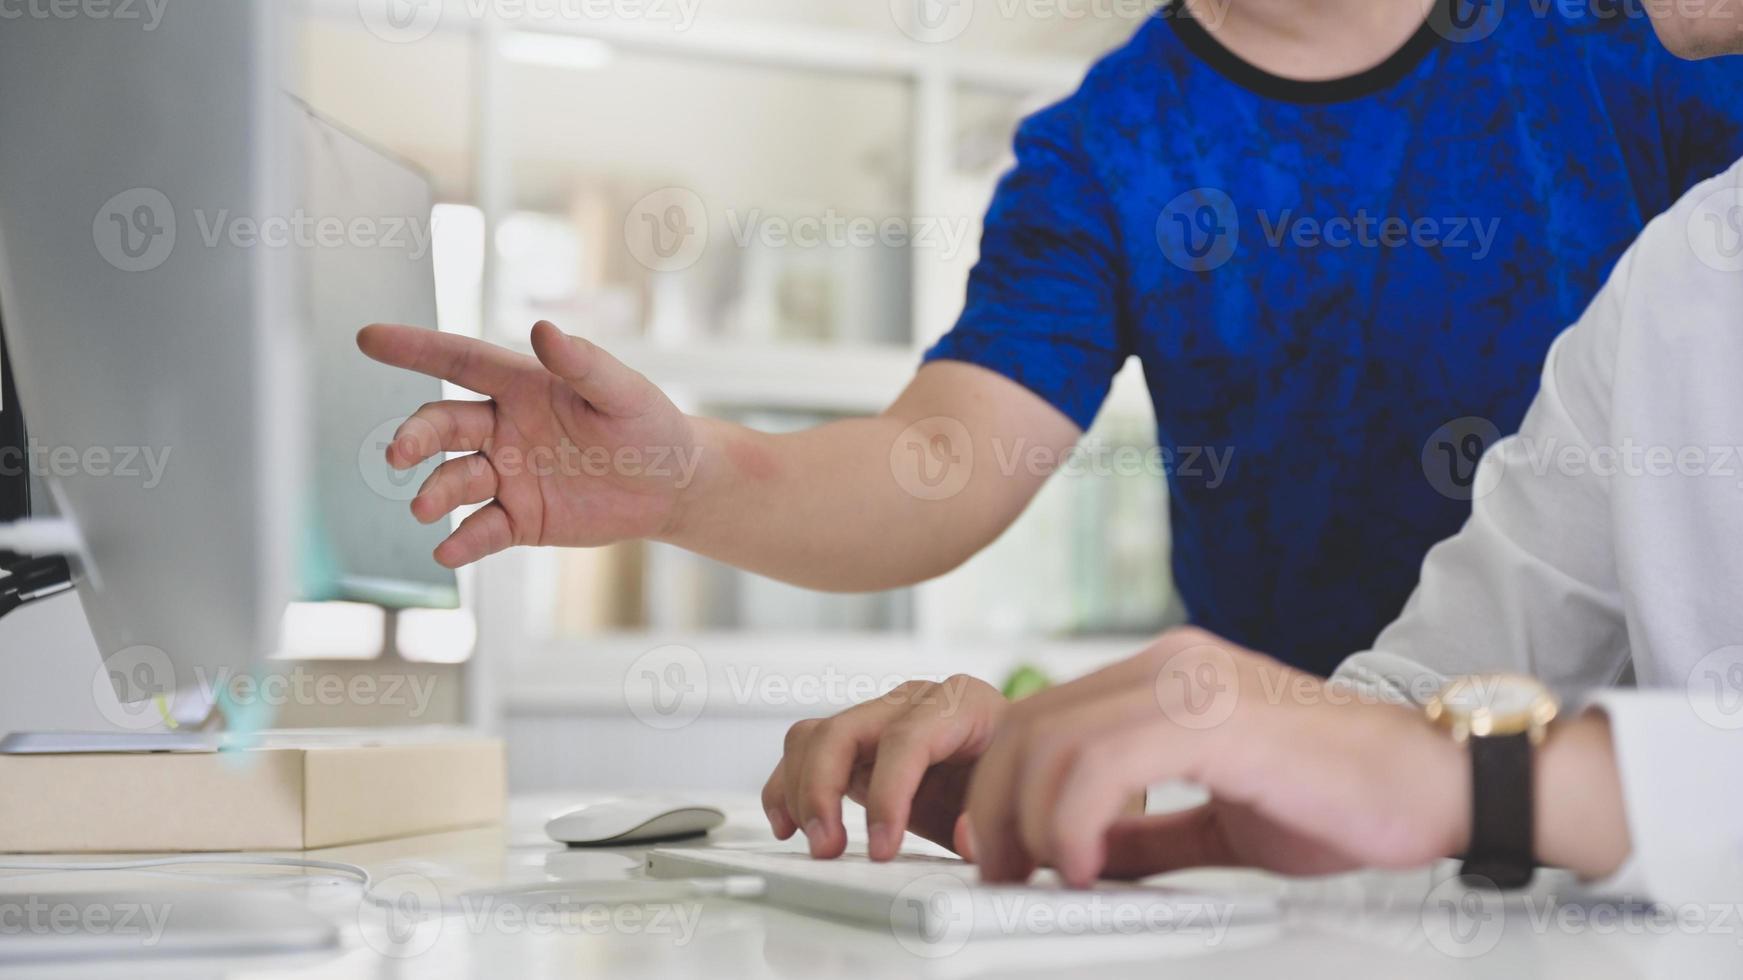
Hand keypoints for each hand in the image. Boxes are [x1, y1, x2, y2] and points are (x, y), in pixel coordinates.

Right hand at [357, 321, 700, 566]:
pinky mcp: (519, 519)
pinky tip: (448, 551)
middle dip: (416, 437)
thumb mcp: (624, 392)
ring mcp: (507, 475)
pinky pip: (482, 530)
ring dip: (435, 492)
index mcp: (523, 386)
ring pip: (456, 479)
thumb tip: (542, 330)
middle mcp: (503, 428)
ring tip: (424, 508)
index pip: (460, 361)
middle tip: (400, 453)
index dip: (414, 349)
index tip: (368, 338)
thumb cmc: (649, 425)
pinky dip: (463, 541)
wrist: (671, 485)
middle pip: (444, 425)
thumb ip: (584, 364)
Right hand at [762, 675, 1007, 860]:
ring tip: (816, 843)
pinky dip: (787, 786)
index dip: (887, 795)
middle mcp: (914, 702)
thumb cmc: (1020, 775)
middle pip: (845, 730)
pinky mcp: (857, 744)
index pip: (907, 740)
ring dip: (801, 792)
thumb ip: (993, 816)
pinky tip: (788, 823)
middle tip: (830, 848)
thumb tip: (967, 838)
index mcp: (962, 704)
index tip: (881, 847)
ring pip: (815, 737)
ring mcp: (881, 719)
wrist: (1022, 766)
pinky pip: (805, 750)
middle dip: (825, 792)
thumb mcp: (1019, 794)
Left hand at [965, 627, 1471, 886]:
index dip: (1000, 785)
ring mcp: (1189, 682)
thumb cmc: (1341, 795)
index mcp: (1162, 675)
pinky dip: (1073, 819)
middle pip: (1029, 723)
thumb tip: (1078, 857)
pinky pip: (1104, 762)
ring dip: (1027, 820)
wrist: (1439, 784)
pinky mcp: (1215, 717)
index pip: (1042, 716)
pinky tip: (1087, 866)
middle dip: (995, 805)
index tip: (998, 850)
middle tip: (1002, 872)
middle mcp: (1166, 664)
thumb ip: (1144, 828)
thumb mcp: (1215, 816)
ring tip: (1048, 876)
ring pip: (1052, 739)